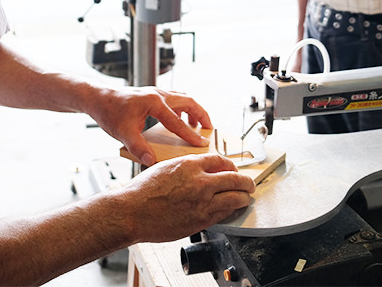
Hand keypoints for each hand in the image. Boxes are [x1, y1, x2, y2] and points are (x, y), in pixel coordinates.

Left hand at [85, 86, 211, 165]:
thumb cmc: (109, 112)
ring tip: (197, 125)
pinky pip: (174, 98)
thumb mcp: (123, 133)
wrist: (98, 98)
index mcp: (154, 103)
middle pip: (188, 101)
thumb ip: (138, 148)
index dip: (190, 134)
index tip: (202, 143)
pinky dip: (182, 108)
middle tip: (209, 129)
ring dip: (193, 110)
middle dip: (201, 115)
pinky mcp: (152, 94)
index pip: (178, 121)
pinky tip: (179, 119)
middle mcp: (158, 94)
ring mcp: (155, 92)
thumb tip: (152, 162)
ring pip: (182, 98)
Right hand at [120, 154, 255, 241]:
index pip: (221, 161)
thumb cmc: (143, 191)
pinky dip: (232, 210)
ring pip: (235, 197)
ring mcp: (203, 202)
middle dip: (246, 182)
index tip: (232, 169)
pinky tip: (232, 209)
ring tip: (245, 198)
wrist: (133, 212)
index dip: (230, 165)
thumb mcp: (165, 168)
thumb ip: (185, 168)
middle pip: (235, 178)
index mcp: (189, 165)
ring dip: (244, 197)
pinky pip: (225, 213)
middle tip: (248, 184)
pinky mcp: (202, 220)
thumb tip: (198, 171)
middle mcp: (200, 181)